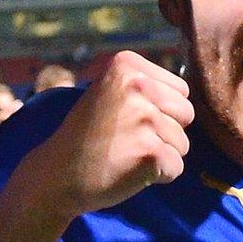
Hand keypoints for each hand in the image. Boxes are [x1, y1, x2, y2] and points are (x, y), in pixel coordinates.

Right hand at [17, 52, 192, 218]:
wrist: (56, 175)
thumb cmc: (85, 137)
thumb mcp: (107, 94)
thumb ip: (144, 87)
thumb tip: (185, 94)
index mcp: (125, 65)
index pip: (180, 90)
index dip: (160, 110)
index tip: (125, 119)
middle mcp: (137, 86)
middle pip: (186, 113)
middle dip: (166, 132)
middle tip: (128, 139)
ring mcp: (145, 119)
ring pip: (183, 143)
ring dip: (159, 155)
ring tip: (124, 154)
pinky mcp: (151, 152)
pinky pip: (176, 167)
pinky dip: (157, 176)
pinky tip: (128, 171)